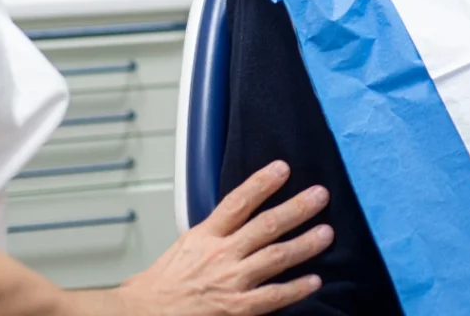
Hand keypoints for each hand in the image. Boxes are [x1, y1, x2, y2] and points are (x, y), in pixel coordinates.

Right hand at [116, 161, 332, 315]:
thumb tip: (240, 210)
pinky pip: (272, 298)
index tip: (283, 168)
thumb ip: (215, 229)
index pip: (237, 201)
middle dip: (296, 209)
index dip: (261, 183)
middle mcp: (221, 254)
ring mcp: (230, 282)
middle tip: (320, 195)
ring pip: (275, 257)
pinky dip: (295, 289)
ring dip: (304, 244)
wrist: (143, 315)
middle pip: (265, 226)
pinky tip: (314, 280)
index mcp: (205, 234)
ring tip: (327, 232)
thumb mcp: (186, 244)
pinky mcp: (236, 309)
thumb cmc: (162, 284)